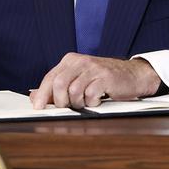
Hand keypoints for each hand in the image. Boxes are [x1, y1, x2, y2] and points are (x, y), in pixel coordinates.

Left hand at [29, 53, 160, 108]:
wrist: (132, 75)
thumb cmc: (103, 80)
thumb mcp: (78, 80)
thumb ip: (57, 88)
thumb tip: (35, 98)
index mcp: (70, 61)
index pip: (50, 78)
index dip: (42, 94)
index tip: (38, 108)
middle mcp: (80, 61)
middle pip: (59, 84)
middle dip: (60, 101)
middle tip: (68, 107)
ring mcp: (93, 68)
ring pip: (74, 91)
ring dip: (78, 103)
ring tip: (86, 102)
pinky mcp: (105, 77)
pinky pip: (90, 95)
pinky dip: (91, 102)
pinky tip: (97, 99)